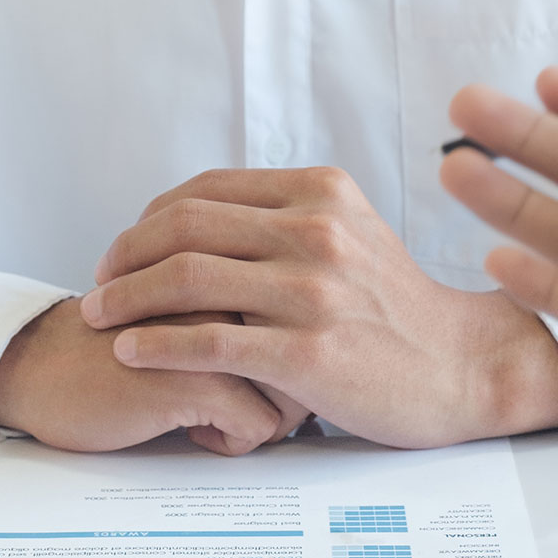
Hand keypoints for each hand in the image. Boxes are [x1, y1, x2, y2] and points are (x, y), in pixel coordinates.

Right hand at [0, 301, 307, 454]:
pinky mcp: (194, 379)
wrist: (40, 365)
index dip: (294, 356)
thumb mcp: (190, 307)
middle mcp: (231, 288)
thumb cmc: (117, 342)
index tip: (260, 373)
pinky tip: (193, 431)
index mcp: (233, 261)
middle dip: (291, 392)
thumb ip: (244, 304)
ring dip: (266, 418)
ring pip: (294, 393)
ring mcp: (214, 332)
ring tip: (219, 416)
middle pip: (310, 354)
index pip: (311, 313)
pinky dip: (232, 441)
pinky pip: (258, 426)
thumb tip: (310, 349)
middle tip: (244, 404)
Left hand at [78, 167, 557, 448]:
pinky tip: (129, 352)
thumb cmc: (397, 311)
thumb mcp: (351, 233)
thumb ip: (287, 218)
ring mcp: (312, 291)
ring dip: (125, 297)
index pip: (205, 191)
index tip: (123, 249)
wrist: (461, 367)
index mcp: (320, 192)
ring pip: (186, 278)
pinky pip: (208, 340)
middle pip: (184, 226)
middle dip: (124, 254)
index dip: (148, 219)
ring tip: (96, 316)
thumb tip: (205, 218)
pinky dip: (155, 343)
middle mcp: (316, 230)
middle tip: (97, 281)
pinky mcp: (307, 351)